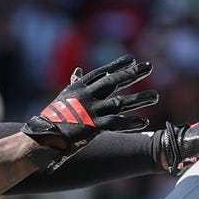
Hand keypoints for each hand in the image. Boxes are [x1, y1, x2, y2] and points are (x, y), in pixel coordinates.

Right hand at [22, 56, 156, 166]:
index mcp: (79, 87)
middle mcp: (86, 95)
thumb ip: (75, 83)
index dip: (117, 65)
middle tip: (149, 67)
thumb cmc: (53, 118)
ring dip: (139, 99)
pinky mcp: (93, 127)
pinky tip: (144, 122)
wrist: (42, 138)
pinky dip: (130, 123)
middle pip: (114, 81)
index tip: (131, 60)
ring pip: (120, 102)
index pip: (102, 72)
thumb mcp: (63, 97)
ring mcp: (90, 111)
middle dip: (133, 74)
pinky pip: (116, 123)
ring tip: (155, 96)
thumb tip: (78, 70)